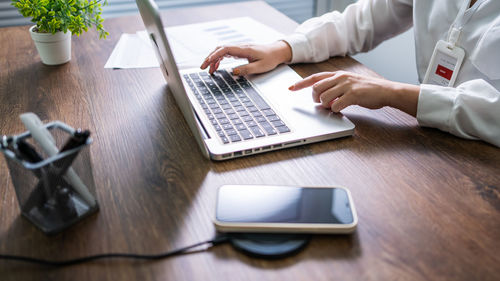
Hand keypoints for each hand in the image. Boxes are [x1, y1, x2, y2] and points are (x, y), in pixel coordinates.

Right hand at [200, 41, 291, 74]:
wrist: (277, 52)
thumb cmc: (270, 59)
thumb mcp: (260, 67)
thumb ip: (246, 69)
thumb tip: (233, 72)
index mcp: (244, 50)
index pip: (224, 50)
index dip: (214, 56)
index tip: (207, 63)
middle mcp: (240, 47)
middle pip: (220, 49)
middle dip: (210, 58)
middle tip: (203, 68)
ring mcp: (239, 49)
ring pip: (222, 51)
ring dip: (214, 59)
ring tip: (209, 70)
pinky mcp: (240, 52)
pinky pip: (226, 54)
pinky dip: (219, 59)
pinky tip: (217, 66)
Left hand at [288, 71, 419, 115]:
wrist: (386, 91)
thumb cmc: (366, 90)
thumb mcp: (348, 85)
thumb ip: (334, 88)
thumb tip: (322, 99)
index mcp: (338, 74)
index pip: (315, 78)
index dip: (301, 83)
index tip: (291, 88)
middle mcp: (340, 77)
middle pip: (316, 88)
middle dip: (315, 98)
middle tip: (321, 104)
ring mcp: (347, 85)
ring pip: (324, 97)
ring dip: (325, 105)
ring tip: (333, 106)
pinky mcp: (353, 95)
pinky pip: (335, 105)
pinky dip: (335, 110)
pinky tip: (340, 109)